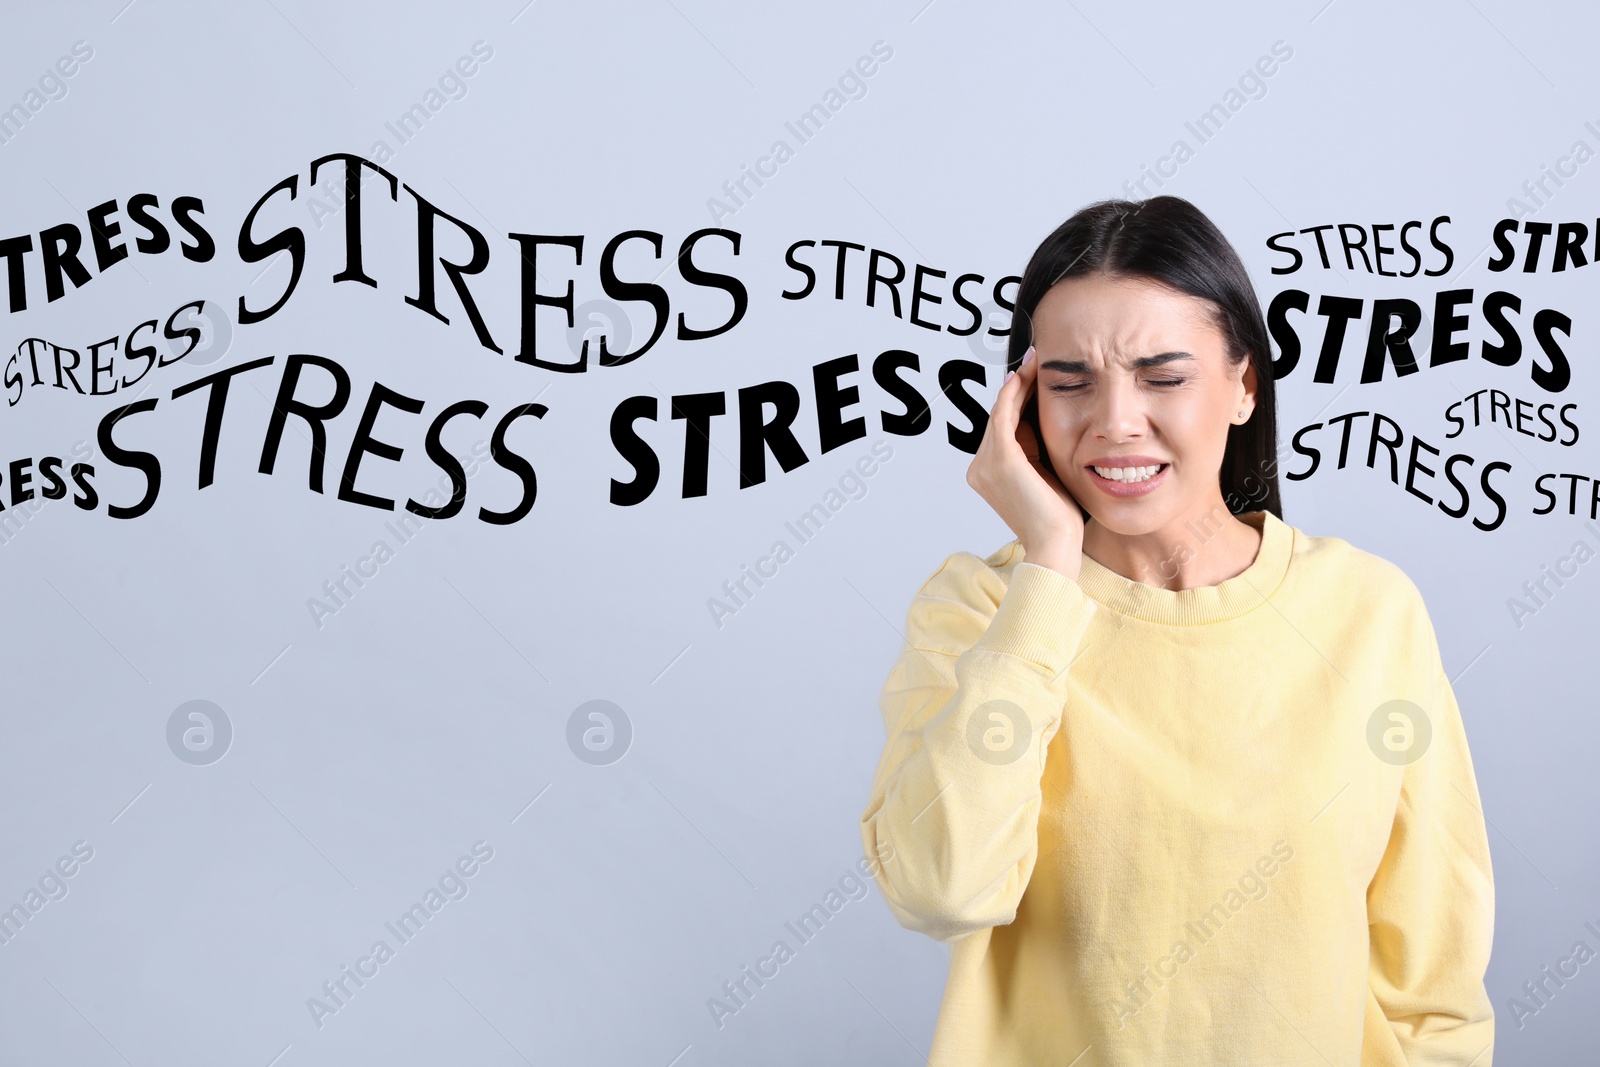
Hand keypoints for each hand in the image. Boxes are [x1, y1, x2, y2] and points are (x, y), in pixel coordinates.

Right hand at [965, 346, 1085, 577]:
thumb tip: (1044, 421)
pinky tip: (1024, 376)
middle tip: (1033, 361)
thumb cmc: (1057, 519)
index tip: (1030, 377)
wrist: (1056, 544)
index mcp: (988, 474)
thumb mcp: (1045, 477)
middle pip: (999, 418)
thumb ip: (1037, 452)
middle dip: (1016, 387)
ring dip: (1017, 384)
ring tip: (1033, 363)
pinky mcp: (1001, 460)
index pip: (1002, 428)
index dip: (1015, 400)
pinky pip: (1004, 416)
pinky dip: (1013, 394)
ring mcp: (986, 464)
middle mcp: (980, 468)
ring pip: (1001, 413)